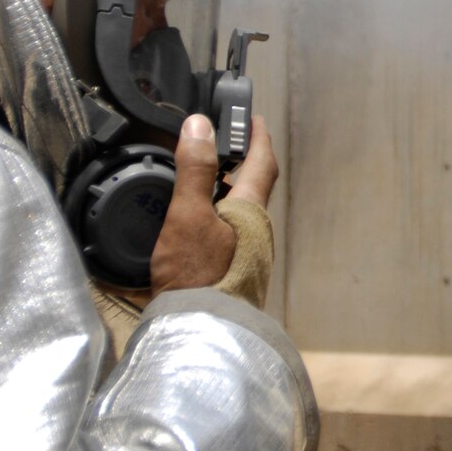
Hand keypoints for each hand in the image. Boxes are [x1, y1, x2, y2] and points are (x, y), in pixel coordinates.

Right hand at [148, 114, 277, 293]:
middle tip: (221, 141)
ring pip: (240, 207)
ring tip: (201, 174)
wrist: (199, 333)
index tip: (251, 117)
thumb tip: (199, 126)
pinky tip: (197, 217)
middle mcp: (256, 230)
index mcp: (251, 211)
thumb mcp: (188, 215)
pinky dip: (217, 210)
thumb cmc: (196, 276)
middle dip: (240, 159)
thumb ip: (194, 169)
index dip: (258, 135)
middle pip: (254, 184)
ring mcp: (248, 251)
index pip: (263, 161)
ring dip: (225, 186)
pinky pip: (230, 228)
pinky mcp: (235, 269)